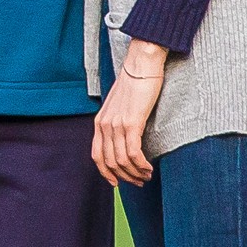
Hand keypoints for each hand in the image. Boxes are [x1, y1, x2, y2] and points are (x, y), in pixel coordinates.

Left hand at [92, 40, 165, 185]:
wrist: (141, 64)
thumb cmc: (135, 83)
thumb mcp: (118, 105)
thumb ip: (116, 122)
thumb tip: (123, 139)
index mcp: (99, 122)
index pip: (97, 156)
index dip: (107, 173)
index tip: (118, 182)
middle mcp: (105, 125)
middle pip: (110, 162)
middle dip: (125, 177)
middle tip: (139, 181)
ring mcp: (117, 124)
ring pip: (122, 161)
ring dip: (136, 173)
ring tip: (147, 175)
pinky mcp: (132, 122)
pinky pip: (133, 153)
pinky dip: (141, 165)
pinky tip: (149, 167)